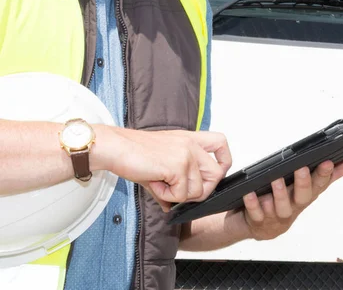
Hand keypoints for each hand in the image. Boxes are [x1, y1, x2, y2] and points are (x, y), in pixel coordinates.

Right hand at [96, 126, 231, 210]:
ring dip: (177, 195)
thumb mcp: (163, 160)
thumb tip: (177, 205)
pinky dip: (166, 196)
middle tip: (176, 189)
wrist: (117, 147)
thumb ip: (177, 179)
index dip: (224, 161)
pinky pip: (181, 195)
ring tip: (159, 181)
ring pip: (198, 191)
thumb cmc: (135, 153)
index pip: (222, 143)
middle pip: (215, 176)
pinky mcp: (178, 166)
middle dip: (199, 191)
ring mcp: (187, 154)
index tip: (215, 173)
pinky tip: (155, 182)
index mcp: (190, 138)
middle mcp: (192, 144)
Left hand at [241, 155, 342, 240]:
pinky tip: (250, 193)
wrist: (259, 226)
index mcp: (305, 196)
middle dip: (304, 182)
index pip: (320, 184)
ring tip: (276, 179)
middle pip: (303, 196)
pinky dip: (253, 203)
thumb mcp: (305, 187)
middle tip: (303, 168)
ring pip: (280, 205)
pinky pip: (255, 212)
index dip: (326, 174)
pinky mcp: (258, 220)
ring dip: (279, 193)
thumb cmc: (284, 200)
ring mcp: (276, 215)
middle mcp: (293, 206)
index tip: (329, 161)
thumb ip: (326, 174)